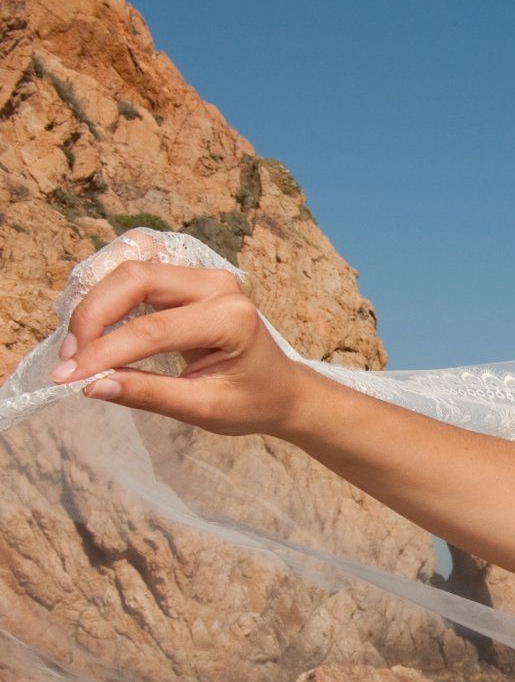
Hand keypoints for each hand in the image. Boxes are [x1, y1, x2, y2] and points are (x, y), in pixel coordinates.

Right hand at [50, 259, 309, 437]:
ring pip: (131, 271)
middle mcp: (218, 286)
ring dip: (95, 305)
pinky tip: (93, 328)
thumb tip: (91, 385)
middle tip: (69, 360)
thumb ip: (150, 394)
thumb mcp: (204, 409)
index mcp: (232, 318)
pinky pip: (137, 275)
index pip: (153, 329)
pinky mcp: (188, 278)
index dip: (104, 352)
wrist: (281, 389)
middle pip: (136, 280)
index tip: (67, 378)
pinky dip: (108, 297)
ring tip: (77, 348)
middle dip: (93, 317)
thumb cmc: (251, 401)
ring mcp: (203, 276)